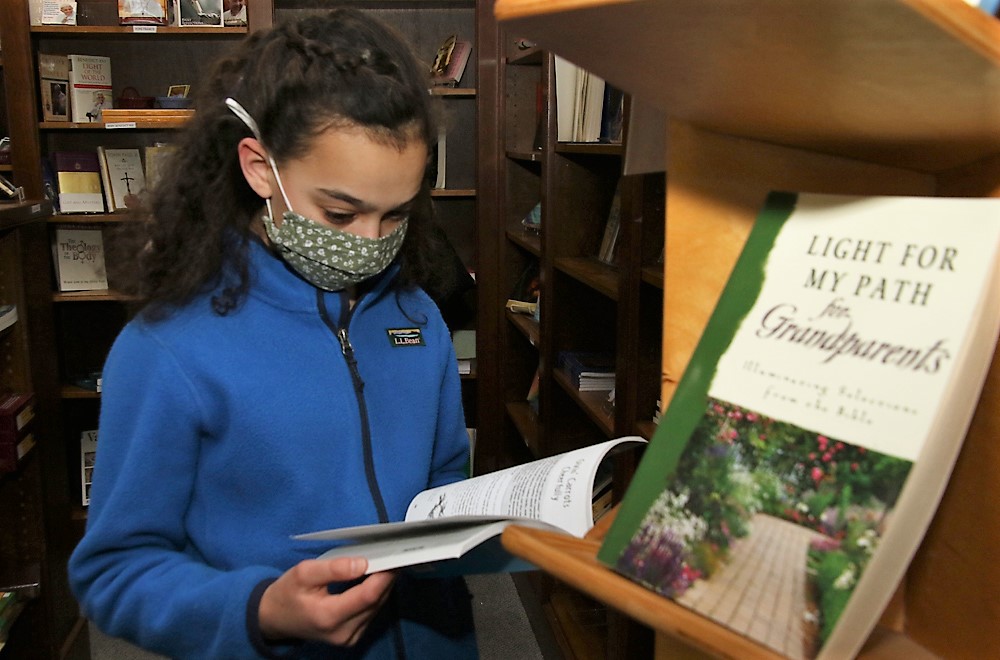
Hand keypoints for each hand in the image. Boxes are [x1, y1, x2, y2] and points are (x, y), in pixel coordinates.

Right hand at [258, 558, 395, 646]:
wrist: (275, 619)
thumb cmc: (287, 593)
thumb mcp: (304, 573)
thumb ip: (333, 568)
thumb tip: (362, 563)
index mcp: (329, 616)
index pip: (368, 596)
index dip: (384, 576)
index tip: (393, 557)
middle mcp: (342, 632)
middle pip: (376, 602)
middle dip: (386, 578)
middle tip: (392, 556)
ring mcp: (348, 638)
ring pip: (376, 608)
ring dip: (382, 586)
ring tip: (383, 565)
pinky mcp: (351, 638)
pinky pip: (370, 613)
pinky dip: (374, 596)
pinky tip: (372, 581)